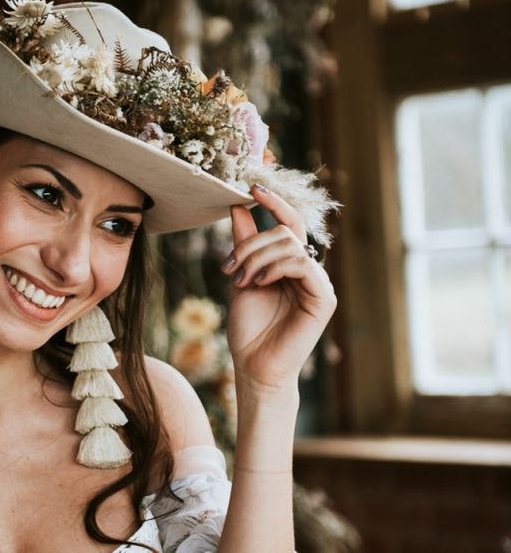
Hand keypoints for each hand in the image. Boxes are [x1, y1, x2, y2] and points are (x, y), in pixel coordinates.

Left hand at [221, 184, 336, 395]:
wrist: (253, 365)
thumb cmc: (248, 326)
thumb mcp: (240, 275)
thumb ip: (244, 243)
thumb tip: (238, 207)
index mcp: (290, 263)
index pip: (289, 222)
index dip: (273, 202)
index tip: (252, 188)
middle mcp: (308, 269)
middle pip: (284, 231)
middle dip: (251, 243)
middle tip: (230, 266)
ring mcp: (318, 283)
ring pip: (290, 244)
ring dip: (257, 257)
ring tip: (241, 279)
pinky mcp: (324, 298)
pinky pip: (302, 264)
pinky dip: (275, 267)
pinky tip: (258, 282)